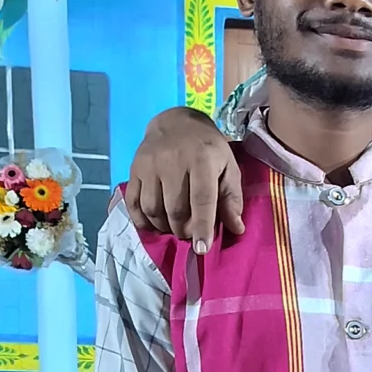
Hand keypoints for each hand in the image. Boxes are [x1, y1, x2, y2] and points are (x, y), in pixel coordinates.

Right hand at [124, 107, 244, 251]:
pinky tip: (155, 224)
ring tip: (175, 227)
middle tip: (191, 234)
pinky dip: (143, 220)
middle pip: (175, 210)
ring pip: (153, 210)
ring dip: (164, 227)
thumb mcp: (228, 167)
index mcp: (201, 160)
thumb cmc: (208, 149)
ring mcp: (149, 165)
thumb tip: (236, 228)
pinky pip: (134, 203)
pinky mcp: (134, 169)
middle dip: (184, 231)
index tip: (201, 249)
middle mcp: (172, 161)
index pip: (201, 200)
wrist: (176, 122)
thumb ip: (232, 198)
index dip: (202, 227)